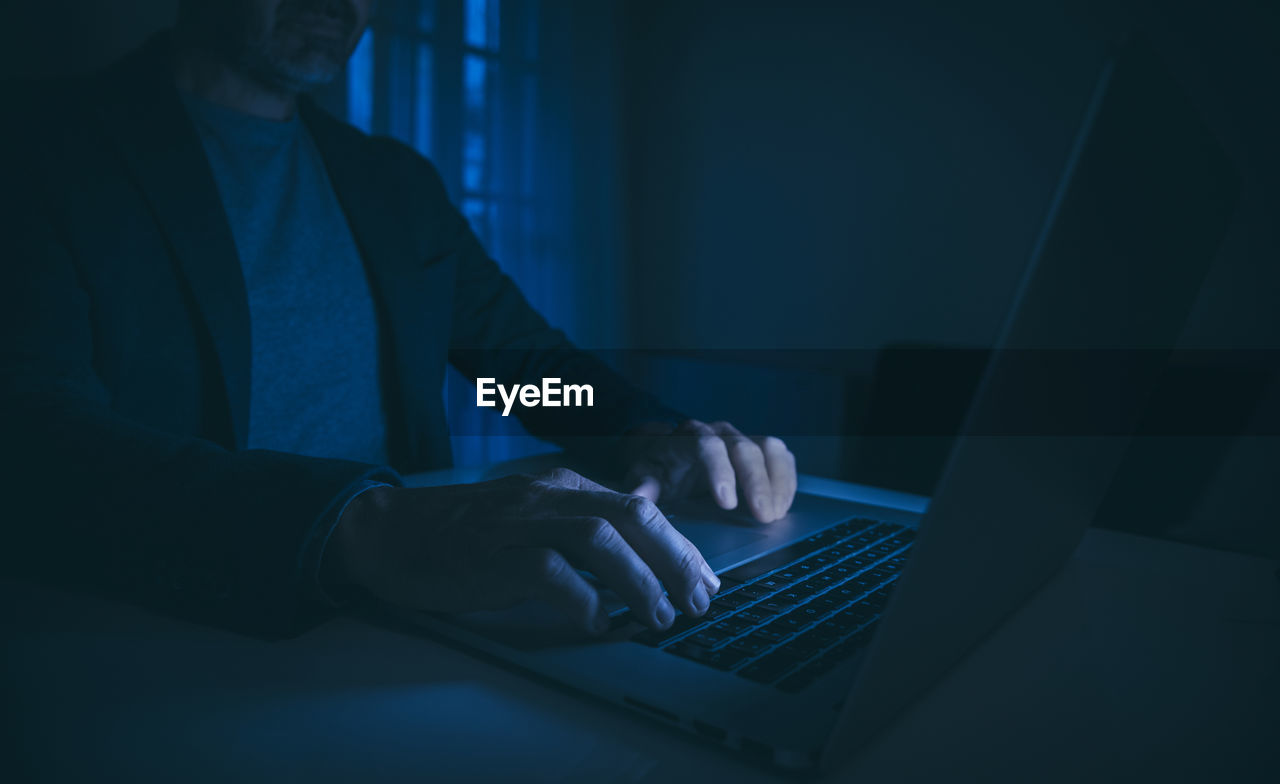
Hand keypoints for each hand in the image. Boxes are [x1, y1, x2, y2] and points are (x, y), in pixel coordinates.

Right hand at [323, 468, 719, 633]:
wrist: (388, 532)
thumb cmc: (461, 535)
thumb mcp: (527, 520)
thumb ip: (574, 535)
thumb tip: (630, 575)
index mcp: (561, 487)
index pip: (637, 506)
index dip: (678, 544)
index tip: (704, 580)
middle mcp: (548, 496)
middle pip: (631, 515)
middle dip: (676, 558)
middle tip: (699, 600)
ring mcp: (520, 521)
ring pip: (600, 538)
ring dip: (639, 579)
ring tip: (658, 616)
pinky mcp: (493, 551)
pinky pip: (550, 570)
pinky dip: (580, 598)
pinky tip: (593, 622)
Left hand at [621, 420, 796, 522]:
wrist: (670, 454)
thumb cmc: (660, 468)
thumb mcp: (645, 475)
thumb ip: (642, 485)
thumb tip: (638, 498)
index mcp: (688, 437)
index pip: (707, 446)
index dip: (720, 472)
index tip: (727, 504)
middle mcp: (719, 432)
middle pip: (743, 448)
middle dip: (756, 483)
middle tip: (763, 517)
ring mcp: (741, 438)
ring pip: (768, 449)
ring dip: (777, 481)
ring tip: (775, 514)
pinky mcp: (759, 448)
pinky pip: (780, 456)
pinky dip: (786, 479)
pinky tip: (782, 505)